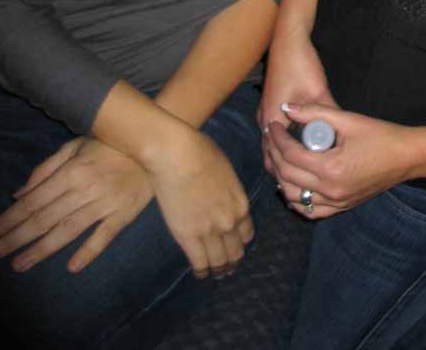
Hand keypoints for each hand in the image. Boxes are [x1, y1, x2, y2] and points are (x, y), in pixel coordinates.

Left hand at [0, 138, 153, 273]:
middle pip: (43, 219)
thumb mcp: (76, 146)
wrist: (155, 143)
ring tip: (18, 265)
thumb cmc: (110, 144)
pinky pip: (104, 236)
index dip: (8, 220)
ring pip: (67, 231)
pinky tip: (71, 267)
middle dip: (13, 239)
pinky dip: (88, 251)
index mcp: (71, 171)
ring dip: (40, 250)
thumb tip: (18, 194)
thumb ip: (46, 168)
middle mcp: (84, 188)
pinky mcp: (125, 214)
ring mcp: (105, 203)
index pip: (32, 201)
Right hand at [147, 128, 253, 279]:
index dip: (241, 242)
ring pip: (220, 261)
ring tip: (216, 274)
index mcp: (241, 203)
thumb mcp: (226, 170)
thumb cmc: (200, 152)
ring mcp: (210, 231)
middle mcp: (230, 221)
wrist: (178, 155)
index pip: (247, 233)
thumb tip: (223, 195)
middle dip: (232, 260)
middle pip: (235, 250)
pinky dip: (202, 272)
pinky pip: (200, 263)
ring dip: (219, 270)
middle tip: (228, 267)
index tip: (235, 246)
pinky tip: (200, 274)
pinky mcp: (188, 237)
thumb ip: (228, 190)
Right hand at [257, 33, 335, 175]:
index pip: (276, 156)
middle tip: (307, 183)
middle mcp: (265, 118)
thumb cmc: (301, 64)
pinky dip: (285, 145)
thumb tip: (341, 139)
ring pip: (272, 145)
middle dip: (285, 169)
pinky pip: (275, 134)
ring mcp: (266, 112)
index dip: (289, 172)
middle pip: (271, 154)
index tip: (306, 183)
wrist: (288, 39)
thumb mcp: (319, 92)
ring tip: (306, 172)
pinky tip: (302, 148)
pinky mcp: (272, 105)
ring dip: (284, 158)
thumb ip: (327, 115)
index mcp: (273, 118)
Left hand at [265, 102, 417, 219]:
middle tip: (271, 138)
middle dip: (275, 154)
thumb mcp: (348, 119)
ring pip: (294, 197)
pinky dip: (297, 199)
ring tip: (280, 158)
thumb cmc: (381, 135)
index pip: (291, 155)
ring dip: (282, 178)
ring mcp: (337, 203)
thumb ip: (315, 112)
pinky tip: (293, 184)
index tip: (273, 124)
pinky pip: (310, 210)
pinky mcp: (342, 207)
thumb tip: (287, 107)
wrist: (407, 157)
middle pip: (288, 176)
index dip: (277, 138)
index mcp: (331, 169)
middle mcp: (331, 191)